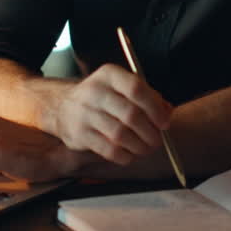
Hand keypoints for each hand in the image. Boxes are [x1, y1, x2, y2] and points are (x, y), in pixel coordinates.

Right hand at [41, 63, 172, 164]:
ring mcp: (84, 113)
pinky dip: (124, 156)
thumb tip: (167, 113)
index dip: (155, 108)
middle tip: (157, 141)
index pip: (136, 88)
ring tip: (145, 149)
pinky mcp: (78, 134)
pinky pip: (108, 150)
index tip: (164, 123)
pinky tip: (129, 155)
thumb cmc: (103, 99)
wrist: (63, 107)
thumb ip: (148, 97)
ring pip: (120, 135)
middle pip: (130, 114)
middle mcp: (94, 91)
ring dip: (139, 147)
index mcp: (109, 75)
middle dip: (150, 133)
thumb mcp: (122, 88)